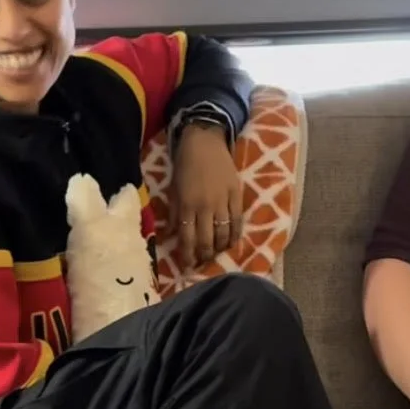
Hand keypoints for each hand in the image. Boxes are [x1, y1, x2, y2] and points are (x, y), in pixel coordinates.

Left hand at [172, 125, 242, 265]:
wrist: (204, 142)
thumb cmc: (185, 166)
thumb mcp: (174, 190)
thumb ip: (175, 214)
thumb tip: (172, 236)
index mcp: (187, 205)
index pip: (187, 239)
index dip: (187, 256)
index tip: (187, 267)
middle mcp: (205, 206)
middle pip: (207, 240)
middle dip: (204, 256)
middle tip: (202, 262)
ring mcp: (223, 201)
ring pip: (223, 233)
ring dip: (220, 248)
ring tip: (216, 253)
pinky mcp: (237, 195)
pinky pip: (237, 220)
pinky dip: (235, 234)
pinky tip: (232, 242)